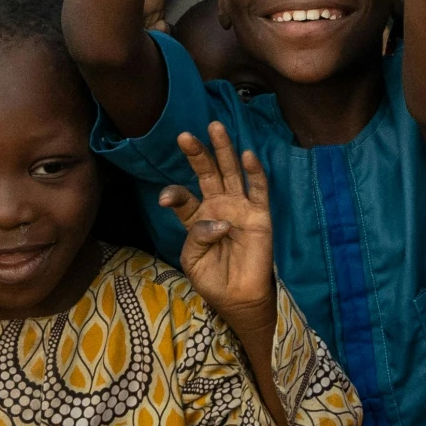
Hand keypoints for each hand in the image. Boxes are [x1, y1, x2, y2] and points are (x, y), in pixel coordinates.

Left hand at [160, 121, 278, 332]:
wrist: (239, 299)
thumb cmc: (213, 279)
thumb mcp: (192, 260)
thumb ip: (196, 236)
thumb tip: (219, 221)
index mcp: (197, 217)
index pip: (183, 197)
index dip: (174, 194)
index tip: (166, 200)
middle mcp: (218, 206)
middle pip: (207, 173)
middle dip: (197, 154)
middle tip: (184, 135)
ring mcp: (239, 208)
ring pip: (231, 173)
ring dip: (224, 150)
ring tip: (215, 126)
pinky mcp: (259, 215)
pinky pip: (258, 190)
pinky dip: (255, 172)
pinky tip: (247, 155)